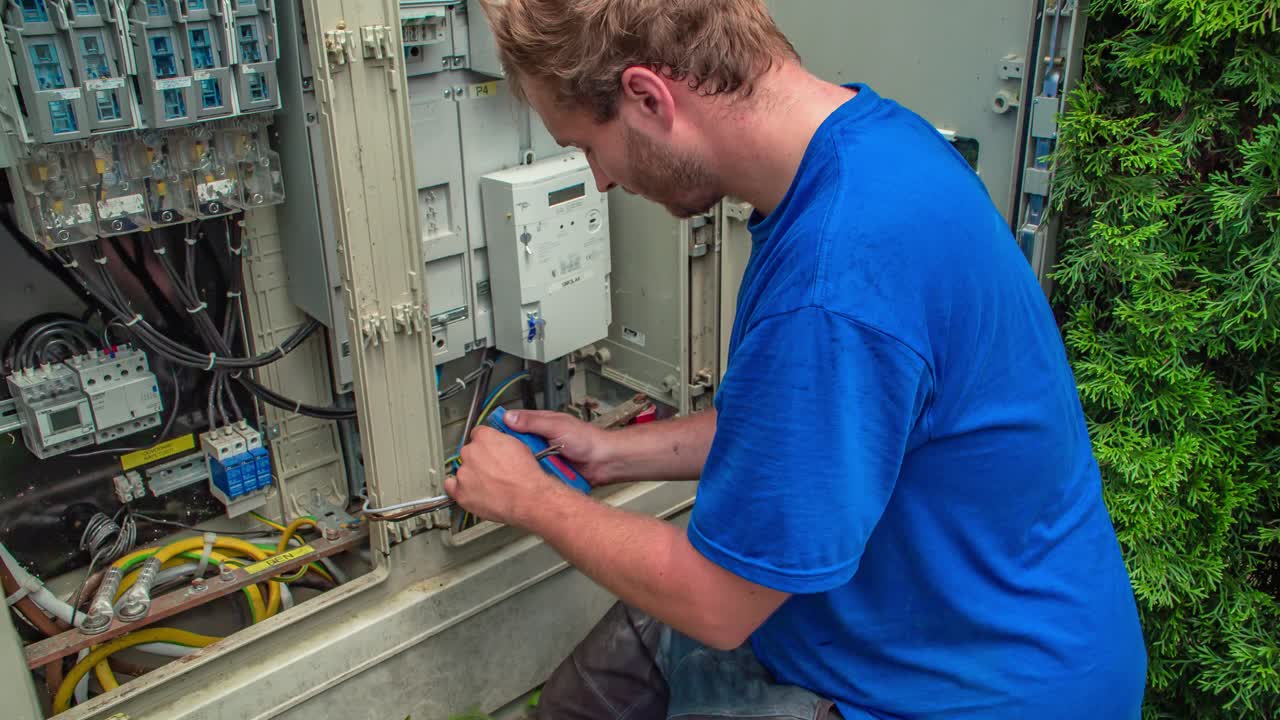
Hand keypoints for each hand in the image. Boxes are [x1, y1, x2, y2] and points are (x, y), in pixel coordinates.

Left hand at [446, 426, 565, 527]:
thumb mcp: (520, 446)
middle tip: (492, 469)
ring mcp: (464, 473)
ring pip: (462, 470)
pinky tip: (469, 490)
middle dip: (478, 459)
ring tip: (487, 483)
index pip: (477, 434)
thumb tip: (499, 443)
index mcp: (484, 437)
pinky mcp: (461, 492)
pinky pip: (451, 487)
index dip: (485, 443)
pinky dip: (458, 489)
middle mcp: (470, 452)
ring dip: (471, 475)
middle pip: (468, 452)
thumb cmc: (527, 476)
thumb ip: (503, 442)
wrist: (528, 498)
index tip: (488, 449)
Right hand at [501, 410, 617, 486]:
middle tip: (506, 458)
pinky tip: (531, 479)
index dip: (500, 430)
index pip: (513, 423)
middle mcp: (539, 439)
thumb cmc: (588, 440)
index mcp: (540, 423)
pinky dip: (533, 477)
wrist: (604, 462)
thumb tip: (510, 417)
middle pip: (515, 446)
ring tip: (520, 470)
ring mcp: (543, 456)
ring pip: (523, 462)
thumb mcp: (557, 426)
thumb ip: (533, 422)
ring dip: (524, 466)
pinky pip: (533, 475)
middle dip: (512, 453)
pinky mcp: (547, 471)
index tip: (488, 438)